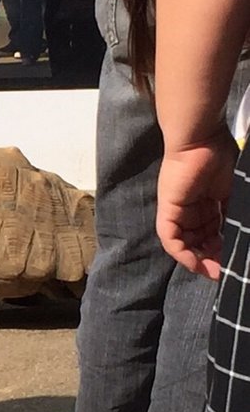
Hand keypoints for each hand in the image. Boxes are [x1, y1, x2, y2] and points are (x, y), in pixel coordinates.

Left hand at [156, 132, 238, 279]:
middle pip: (200, 242)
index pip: (214, 233)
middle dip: (213, 258)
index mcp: (207, 205)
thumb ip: (235, 213)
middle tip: (227, 271)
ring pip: (186, 244)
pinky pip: (171, 240)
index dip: (224, 249)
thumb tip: (244, 235)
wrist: (200, 139)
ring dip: (200, 260)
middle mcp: (191, 211)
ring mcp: (178, 212)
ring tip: (216, 272)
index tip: (236, 262)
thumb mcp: (234, 191)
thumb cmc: (220, 158)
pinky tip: (197, 264)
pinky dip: (183, 255)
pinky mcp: (168, 212)